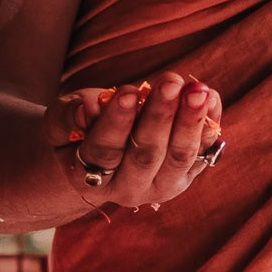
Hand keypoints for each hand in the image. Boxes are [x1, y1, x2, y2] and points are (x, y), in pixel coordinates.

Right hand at [50, 73, 222, 213]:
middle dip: (160, 116)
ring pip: (179, 158)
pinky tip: (212, 98)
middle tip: (170, 82)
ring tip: (198, 91)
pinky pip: (202, 153)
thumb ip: (68, 118)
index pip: (105, 150)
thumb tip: (88, 111)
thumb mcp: (59, 122)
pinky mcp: (184, 177)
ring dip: (191, 122)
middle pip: (146, 155)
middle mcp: (126, 190)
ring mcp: (159, 187)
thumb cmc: (75, 132)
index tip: (128, 91)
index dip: (117, 122)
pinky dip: (209, 125)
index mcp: (87, 177)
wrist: (98, 158)